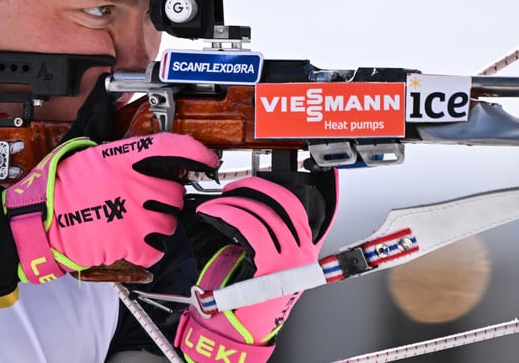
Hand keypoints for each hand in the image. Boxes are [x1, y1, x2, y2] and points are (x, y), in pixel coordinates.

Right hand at [4, 133, 218, 283]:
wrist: (37, 219)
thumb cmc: (56, 187)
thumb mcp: (86, 154)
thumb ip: (117, 154)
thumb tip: (135, 153)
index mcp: (125, 157)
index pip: (173, 147)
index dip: (196, 152)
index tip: (208, 160)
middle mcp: (137, 183)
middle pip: (175, 193)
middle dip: (165, 199)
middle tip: (145, 204)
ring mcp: (136, 214)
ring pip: (169, 223)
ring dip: (158, 225)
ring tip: (135, 224)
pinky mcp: (130, 243)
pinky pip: (156, 249)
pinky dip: (148, 250)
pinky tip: (132, 244)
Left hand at [176, 174, 338, 362]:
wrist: (242, 335)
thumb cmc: (250, 305)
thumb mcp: (266, 267)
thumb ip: (267, 240)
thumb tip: (249, 209)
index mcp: (304, 251)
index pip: (295, 207)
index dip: (272, 189)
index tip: (254, 184)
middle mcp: (302, 253)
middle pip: (281, 203)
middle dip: (253, 188)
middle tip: (233, 189)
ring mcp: (289, 259)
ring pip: (260, 212)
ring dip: (233, 202)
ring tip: (215, 204)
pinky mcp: (270, 265)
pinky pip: (248, 226)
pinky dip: (227, 213)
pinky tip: (214, 212)